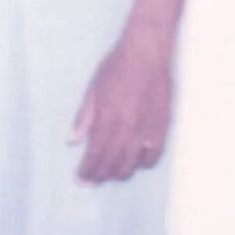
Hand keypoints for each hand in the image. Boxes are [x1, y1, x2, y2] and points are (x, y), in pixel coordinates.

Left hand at [73, 27, 174, 183]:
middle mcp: (125, 128)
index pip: (94, 155)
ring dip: (120, 172)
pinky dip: (144, 162)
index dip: (87, 170)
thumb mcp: (92, 89)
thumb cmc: (116, 66)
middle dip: (100, 175)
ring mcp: (145, 128)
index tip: (81, 179)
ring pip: (131, 162)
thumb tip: (73, 141)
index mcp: (105, 119)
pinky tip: (137, 162)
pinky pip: (153, 153)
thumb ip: (84, 117)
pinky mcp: (161, 125)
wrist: (146, 52)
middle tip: (93, 181)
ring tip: (112, 175)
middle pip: (111, 162)